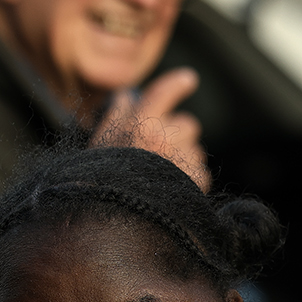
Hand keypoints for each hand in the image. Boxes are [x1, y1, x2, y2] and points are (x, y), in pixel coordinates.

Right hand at [93, 67, 211, 190]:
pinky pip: (201, 174)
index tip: (189, 80)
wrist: (110, 221)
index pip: (164, 92)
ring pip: (196, 151)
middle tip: (163, 153)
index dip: (178, 84)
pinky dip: (192, 183)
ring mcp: (180, 158)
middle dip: (180, 136)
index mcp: (138, 123)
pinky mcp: (194, 180)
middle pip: (188, 124)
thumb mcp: (99, 145)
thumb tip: (126, 96)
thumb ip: (115, 115)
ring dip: (186, 161)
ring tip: (164, 180)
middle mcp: (162, 136)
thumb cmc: (100, 182)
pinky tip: (174, 193)